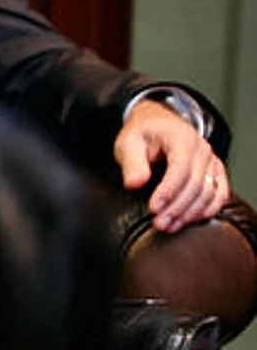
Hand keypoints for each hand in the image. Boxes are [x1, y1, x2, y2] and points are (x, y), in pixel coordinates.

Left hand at [116, 96, 230, 233]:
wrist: (158, 123)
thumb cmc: (143, 134)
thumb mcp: (129, 143)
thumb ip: (132, 163)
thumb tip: (134, 184)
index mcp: (181, 138)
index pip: (180, 169)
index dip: (168, 191)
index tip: (153, 209)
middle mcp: (202, 149)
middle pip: (196, 184)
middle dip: (177, 207)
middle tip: (159, 224)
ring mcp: (211, 161)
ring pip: (210, 192)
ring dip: (190, 212)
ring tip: (170, 226)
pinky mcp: (215, 171)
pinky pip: (220, 193)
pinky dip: (209, 208)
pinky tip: (192, 219)